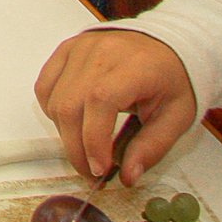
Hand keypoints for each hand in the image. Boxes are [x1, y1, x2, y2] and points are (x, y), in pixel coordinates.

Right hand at [35, 29, 196, 186]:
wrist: (166, 45)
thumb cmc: (172, 80)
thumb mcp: (177, 117)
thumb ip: (152, 147)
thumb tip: (127, 176)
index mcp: (134, 66)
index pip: (100, 102)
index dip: (94, 139)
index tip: (100, 169)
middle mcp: (100, 52)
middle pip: (70, 105)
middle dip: (76, 147)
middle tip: (91, 172)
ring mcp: (78, 49)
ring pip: (54, 99)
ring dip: (65, 132)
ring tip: (86, 147)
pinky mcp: (65, 50)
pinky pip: (45, 86)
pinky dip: (53, 111)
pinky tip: (73, 122)